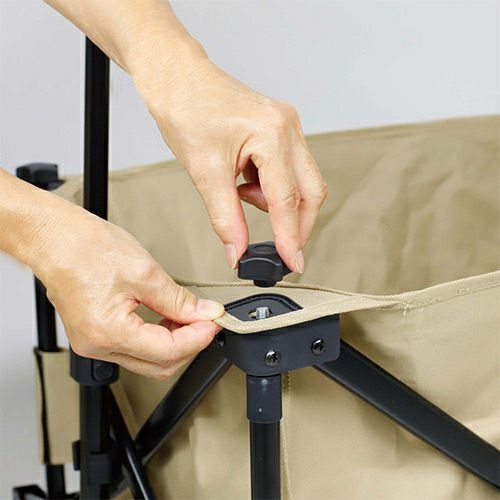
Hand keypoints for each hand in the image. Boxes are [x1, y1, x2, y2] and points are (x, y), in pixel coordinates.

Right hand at [34, 199, 223, 378]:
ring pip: (148, 360)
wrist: (55, 238)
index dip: (199, 337)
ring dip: (174, 342)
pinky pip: (133, 349)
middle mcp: (97, 346)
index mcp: (108, 333)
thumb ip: (179, 300)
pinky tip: (166, 319)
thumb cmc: (86, 248)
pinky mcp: (94, 336)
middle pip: (160, 364)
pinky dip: (156, 338)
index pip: (169, 351)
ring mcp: (93, 344)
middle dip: (189, 343)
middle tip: (206, 320)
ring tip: (188, 316)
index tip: (215, 322)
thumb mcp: (145, 272)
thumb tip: (205, 313)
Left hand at [136, 57, 327, 272]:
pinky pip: (287, 169)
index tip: (293, 263)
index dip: (290, 237)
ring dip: (277, 203)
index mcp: (272, 134)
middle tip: (279, 246)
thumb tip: (238, 251)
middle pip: (310, 191)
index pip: (287, 199)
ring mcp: (287, 126)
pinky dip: (270, 187)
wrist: (177, 79)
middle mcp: (288, 127)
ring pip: (301, 181)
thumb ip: (226, 217)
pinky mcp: (279, 129)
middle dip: (296, 223)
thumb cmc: (186, 111)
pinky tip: (243, 182)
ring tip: (240, 195)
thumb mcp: (205, 172)